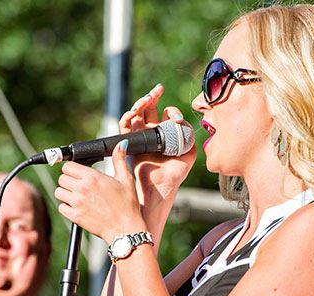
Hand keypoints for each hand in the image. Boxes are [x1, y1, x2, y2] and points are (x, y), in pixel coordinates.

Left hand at [56, 140, 147, 242]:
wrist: (125, 229)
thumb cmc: (128, 205)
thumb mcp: (126, 179)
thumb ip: (119, 160)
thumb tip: (120, 145)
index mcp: (92, 177)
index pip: (68, 166)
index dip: (72, 169)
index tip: (77, 173)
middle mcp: (82, 188)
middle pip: (61, 178)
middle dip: (68, 180)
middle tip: (78, 185)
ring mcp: (77, 203)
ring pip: (58, 192)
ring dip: (65, 193)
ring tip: (76, 196)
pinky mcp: (75, 216)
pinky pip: (61, 207)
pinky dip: (66, 207)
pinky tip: (77, 207)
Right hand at [121, 83, 195, 201]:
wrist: (160, 187)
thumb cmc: (174, 174)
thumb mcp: (188, 153)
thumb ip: (189, 136)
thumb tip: (183, 123)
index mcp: (166, 134)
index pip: (165, 114)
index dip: (171, 112)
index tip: (176, 118)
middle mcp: (151, 133)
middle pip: (149, 109)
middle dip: (153, 96)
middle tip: (158, 89)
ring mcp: (139, 137)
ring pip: (136, 114)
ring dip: (140, 103)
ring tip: (147, 99)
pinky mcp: (129, 142)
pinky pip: (125, 125)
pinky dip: (128, 116)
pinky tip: (134, 112)